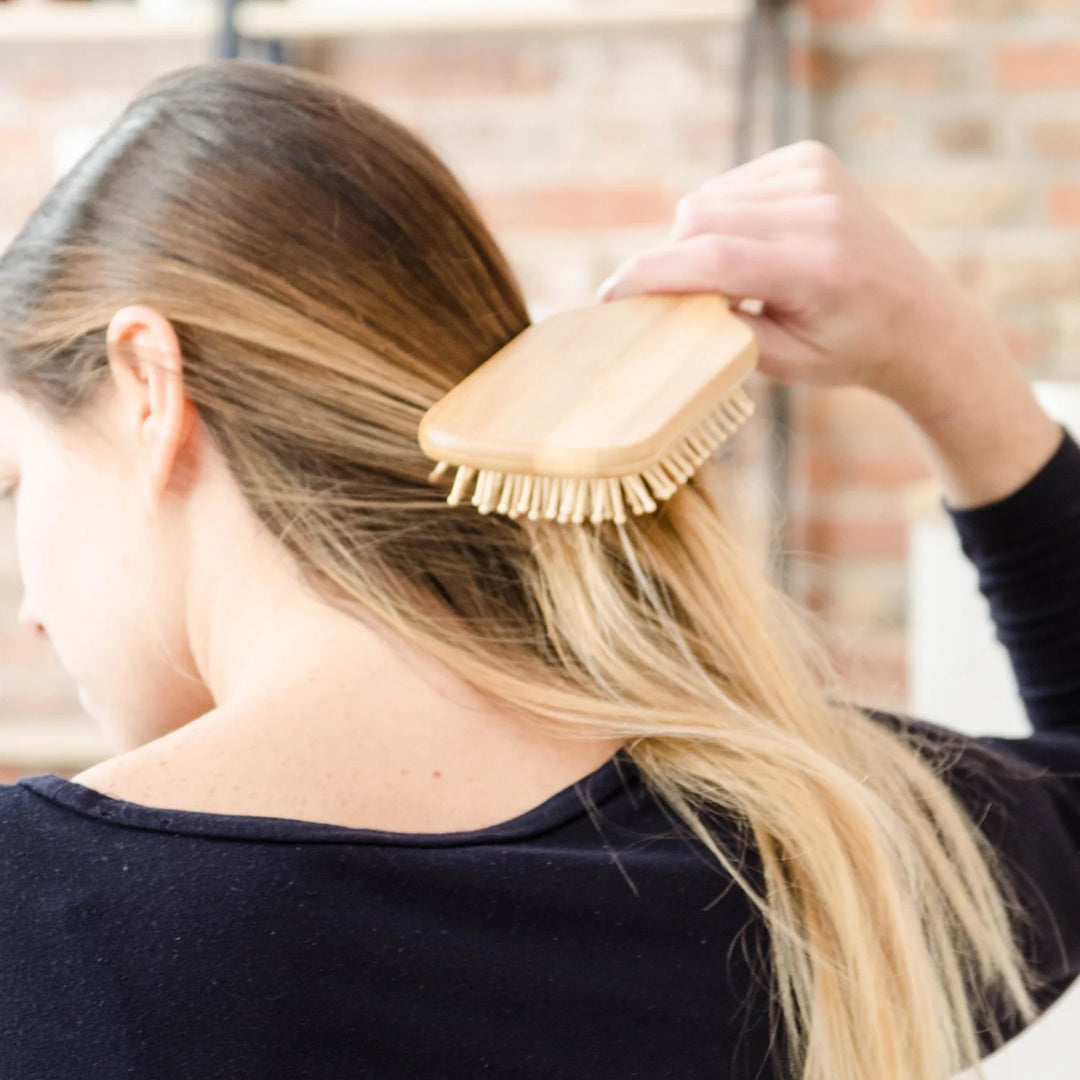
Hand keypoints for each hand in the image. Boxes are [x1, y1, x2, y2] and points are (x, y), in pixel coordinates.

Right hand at [597, 140, 996, 418]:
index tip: (608, 297)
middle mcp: (820, 210)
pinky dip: (721, 218)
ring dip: (697, 240)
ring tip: (730, 280)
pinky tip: (750, 249)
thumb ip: (720, 330)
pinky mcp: (810, 159)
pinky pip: (729, 186)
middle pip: (698, 220)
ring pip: (707, 200)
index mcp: (816, 268)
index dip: (648, 275)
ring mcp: (816, 175)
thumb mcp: (781, 363)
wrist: (918, 318)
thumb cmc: (848, 351)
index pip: (709, 258)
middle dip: (670, 261)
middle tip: (677, 302)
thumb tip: (659, 304)